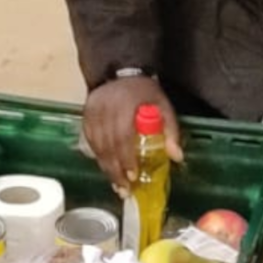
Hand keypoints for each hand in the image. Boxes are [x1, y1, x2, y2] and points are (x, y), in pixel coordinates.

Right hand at [83, 77, 183, 194]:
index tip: (133, 175)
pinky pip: (89, 140)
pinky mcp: (85, 114)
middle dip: (115, 170)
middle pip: (107, 145)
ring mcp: (92, 111)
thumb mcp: (164, 106)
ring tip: (116, 185)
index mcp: (125, 105)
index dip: (126, 157)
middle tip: (124, 189)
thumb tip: (177, 157)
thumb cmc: (145, 92)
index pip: (122, 136)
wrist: (123, 73)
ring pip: (96, 145)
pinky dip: (97, 156)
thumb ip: (171, 130)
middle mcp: (105, 108)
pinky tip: (106, 167)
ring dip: (106, 167)